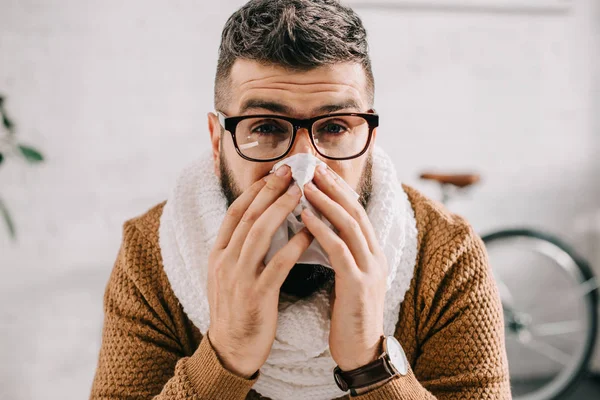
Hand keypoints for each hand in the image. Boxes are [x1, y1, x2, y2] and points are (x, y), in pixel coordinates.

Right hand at [207, 165, 312, 377]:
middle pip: (248, 216)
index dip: (254, 191)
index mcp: (218, 254)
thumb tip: (259, 223)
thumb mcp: (227, 276)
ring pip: (259, 233)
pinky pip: (278, 264)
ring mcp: (238, 278)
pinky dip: (294, 245)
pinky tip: (309, 232)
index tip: (273, 173)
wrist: (231, 351)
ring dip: (281, 209)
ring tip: (301, 192)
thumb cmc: (236, 311)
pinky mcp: (256, 295)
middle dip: (270, 190)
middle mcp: (225, 261)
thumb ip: (239, 250)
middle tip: (290, 171)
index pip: (235, 213)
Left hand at [302, 164, 386, 370]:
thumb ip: (340, 253)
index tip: (320, 170)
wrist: (361, 351)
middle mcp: (376, 255)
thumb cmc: (348, 314)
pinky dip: (321, 230)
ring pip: (349, 225)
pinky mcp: (359, 285)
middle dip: (333, 186)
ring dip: (325, 202)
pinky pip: (339, 250)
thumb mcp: (347, 277)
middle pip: (355, 210)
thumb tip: (318, 229)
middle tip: (312, 167)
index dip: (339, 188)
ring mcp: (370, 269)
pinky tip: (304, 217)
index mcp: (373, 252)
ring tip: (304, 186)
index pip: (356, 210)